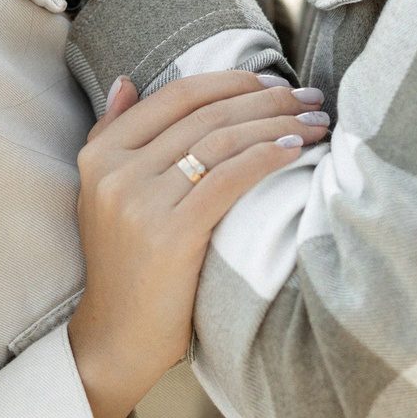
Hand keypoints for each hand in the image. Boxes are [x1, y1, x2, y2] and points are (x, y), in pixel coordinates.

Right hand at [65, 70, 328, 417]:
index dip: (232, 81)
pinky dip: (267, 157)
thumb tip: (127, 80)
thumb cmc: (125, 265)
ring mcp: (140, 202)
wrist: (117, 337)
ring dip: (277, 124)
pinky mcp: (171, 234)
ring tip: (315, 123)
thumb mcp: (102, 194)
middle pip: (207, 114)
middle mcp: (115, 171)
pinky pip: (229, 178)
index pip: (176, 95)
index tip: (274, 83)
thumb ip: (111, 134)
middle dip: (266, 99)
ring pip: (222, 141)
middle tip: (309, 98)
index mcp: (100, 154)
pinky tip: (295, 151)